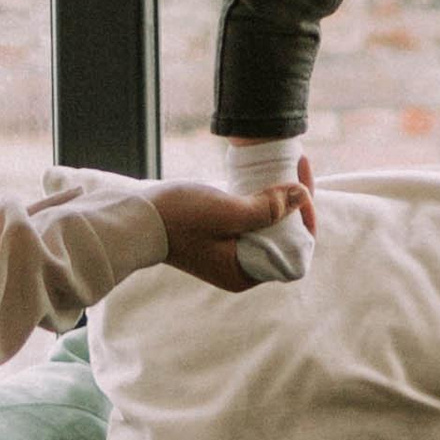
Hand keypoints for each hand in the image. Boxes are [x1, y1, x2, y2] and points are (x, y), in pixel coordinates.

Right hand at [153, 168, 316, 293]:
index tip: (303, 186)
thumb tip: (303, 195)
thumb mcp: (228, 212)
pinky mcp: (219, 237)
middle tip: (298, 166)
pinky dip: (261, 201)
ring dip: (280, 198)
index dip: (305, 218)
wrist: (134, 218)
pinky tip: (266, 179)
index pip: (293, 249)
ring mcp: (229, 253)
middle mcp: (240, 268)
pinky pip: (251, 221)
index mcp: (245, 273)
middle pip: (284, 235)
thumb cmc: (179, 218)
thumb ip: (268, 209)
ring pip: (269, 226)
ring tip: (287, 167)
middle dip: (295, 202)